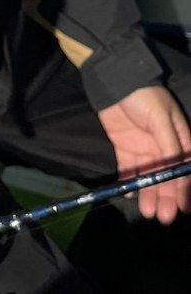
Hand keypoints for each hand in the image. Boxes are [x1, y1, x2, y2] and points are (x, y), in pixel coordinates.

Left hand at [98, 86, 190, 223]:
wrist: (114, 79)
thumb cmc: (144, 95)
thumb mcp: (161, 119)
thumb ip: (170, 147)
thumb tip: (177, 174)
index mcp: (179, 139)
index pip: (184, 169)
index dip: (184, 189)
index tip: (183, 208)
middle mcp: (163, 146)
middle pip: (167, 176)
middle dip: (166, 196)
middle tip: (163, 216)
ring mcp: (143, 147)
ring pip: (149, 176)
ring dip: (149, 193)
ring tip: (148, 211)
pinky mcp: (124, 146)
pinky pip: (128, 168)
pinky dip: (129, 181)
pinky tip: (129, 194)